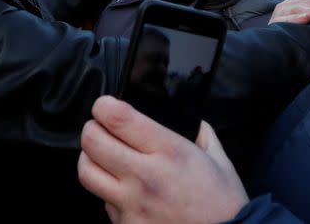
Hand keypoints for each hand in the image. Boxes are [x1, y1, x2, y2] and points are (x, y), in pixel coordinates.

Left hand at [78, 96, 248, 223]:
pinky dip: (108, 193)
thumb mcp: (219, 159)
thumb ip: (201, 133)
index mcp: (170, 152)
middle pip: (92, 141)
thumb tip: (189, 119)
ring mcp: (130, 205)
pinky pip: (102, 203)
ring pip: (86, 172)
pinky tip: (125, 191)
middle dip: (92, 129)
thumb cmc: (224, 205)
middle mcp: (145, 176)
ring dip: (90, 159)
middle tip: (100, 128)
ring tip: (103, 157)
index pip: (118, 118)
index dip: (103, 106)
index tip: (105, 105)